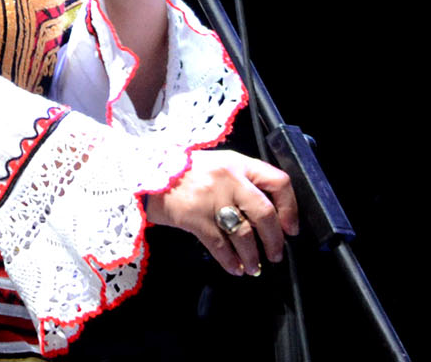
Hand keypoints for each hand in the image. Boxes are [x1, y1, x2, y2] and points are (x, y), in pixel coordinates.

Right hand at [146, 148, 299, 275]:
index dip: (289, 208)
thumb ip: (239, 180)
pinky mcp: (195, 218)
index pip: (277, 182)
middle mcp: (228, 179)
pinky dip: (231, 261)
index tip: (290, 227)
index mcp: (236, 162)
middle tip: (276, 254)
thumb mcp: (214, 165)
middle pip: (265, 214)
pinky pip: (221, 246)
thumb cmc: (178, 170)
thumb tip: (267, 213)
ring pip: (245, 234)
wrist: (140, 173)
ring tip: (254, 266)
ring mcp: (211, 198)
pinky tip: (234, 268)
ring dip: (253, 256)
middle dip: (274, 240)